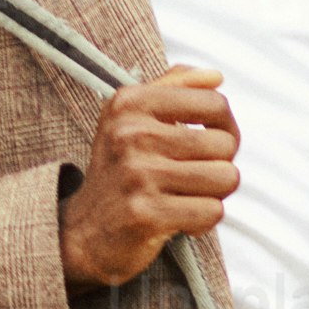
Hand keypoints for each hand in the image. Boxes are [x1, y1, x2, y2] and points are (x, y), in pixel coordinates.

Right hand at [62, 63, 238, 288]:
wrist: (83, 231)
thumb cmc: (120, 171)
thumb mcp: (133, 118)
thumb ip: (174, 87)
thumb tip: (216, 77)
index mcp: (130, 102)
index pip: (215, 103)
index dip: (225, 127)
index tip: (209, 143)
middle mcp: (131, 134)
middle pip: (225, 144)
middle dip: (220, 165)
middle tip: (195, 178)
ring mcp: (137, 174)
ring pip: (225, 177)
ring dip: (215, 194)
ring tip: (188, 197)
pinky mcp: (145, 214)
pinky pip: (211, 212)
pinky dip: (203, 221)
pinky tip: (180, 220)